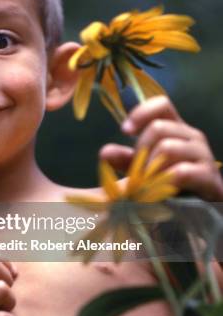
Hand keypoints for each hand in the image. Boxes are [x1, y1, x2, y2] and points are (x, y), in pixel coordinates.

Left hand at [99, 95, 222, 200]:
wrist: (205, 210)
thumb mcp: (146, 170)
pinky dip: (164, 181)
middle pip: (159, 127)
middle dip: (140, 150)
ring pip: (167, 148)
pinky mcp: (210, 180)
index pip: (162, 105)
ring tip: (148, 185)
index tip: (125, 131)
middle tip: (138, 172)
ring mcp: (203, 157)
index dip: (141, 113)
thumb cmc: (173, 185)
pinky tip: (160, 191)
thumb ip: (127, 161)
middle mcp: (192, 138)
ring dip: (150, 168)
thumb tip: (104, 153)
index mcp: (177, 130)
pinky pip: (182, 172)